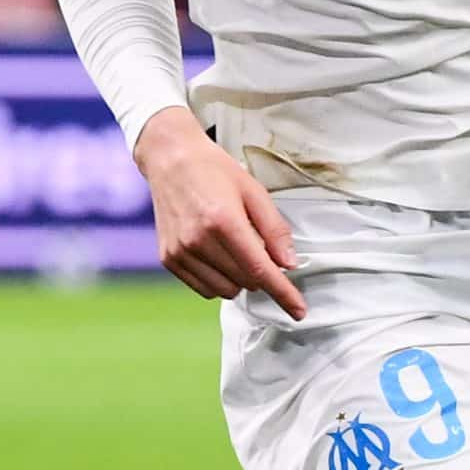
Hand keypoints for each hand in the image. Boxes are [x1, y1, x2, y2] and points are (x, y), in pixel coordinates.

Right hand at [133, 108, 307, 319]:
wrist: (170, 159)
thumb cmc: (215, 171)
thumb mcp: (253, 191)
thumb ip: (274, 229)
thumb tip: (289, 264)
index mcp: (223, 220)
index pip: (260, 270)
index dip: (283, 293)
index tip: (299, 310)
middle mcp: (198, 240)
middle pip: (245, 281)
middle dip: (260, 272)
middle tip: (256, 245)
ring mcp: (180, 252)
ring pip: (225, 290)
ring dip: (240, 279)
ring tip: (234, 247)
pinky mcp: (169, 259)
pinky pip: (203, 289)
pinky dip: (218, 280)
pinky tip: (217, 255)